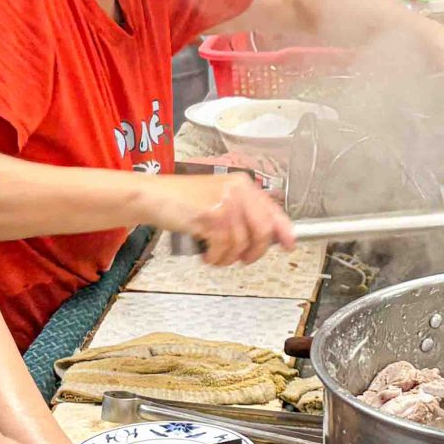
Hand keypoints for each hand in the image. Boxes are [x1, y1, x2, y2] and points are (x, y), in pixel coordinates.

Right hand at [143, 169, 296, 264]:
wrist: (153, 196)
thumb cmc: (183, 200)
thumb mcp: (218, 200)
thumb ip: (243, 213)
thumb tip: (270, 236)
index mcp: (243, 184)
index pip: (273, 210)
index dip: (284, 231)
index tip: (290, 245)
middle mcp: (238, 191)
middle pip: (263, 231)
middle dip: (255, 252)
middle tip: (244, 259)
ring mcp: (225, 203)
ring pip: (242, 244)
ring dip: (229, 257)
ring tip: (216, 256)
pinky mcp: (211, 216)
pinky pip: (224, 248)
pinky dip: (216, 258)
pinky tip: (207, 255)